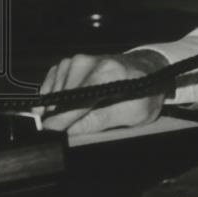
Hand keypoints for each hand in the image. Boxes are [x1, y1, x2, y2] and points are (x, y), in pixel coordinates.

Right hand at [38, 50, 167, 134]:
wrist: (148, 70)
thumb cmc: (144, 93)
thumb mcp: (134, 113)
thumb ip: (100, 121)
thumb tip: (69, 131)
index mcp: (106, 73)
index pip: (73, 103)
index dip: (59, 123)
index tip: (51, 136)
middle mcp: (88, 63)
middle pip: (59, 100)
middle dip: (62, 118)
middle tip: (78, 127)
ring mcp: (76, 61)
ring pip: (52, 95)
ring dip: (59, 109)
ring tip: (85, 111)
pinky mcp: (69, 63)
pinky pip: (50, 87)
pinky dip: (55, 99)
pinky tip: (73, 103)